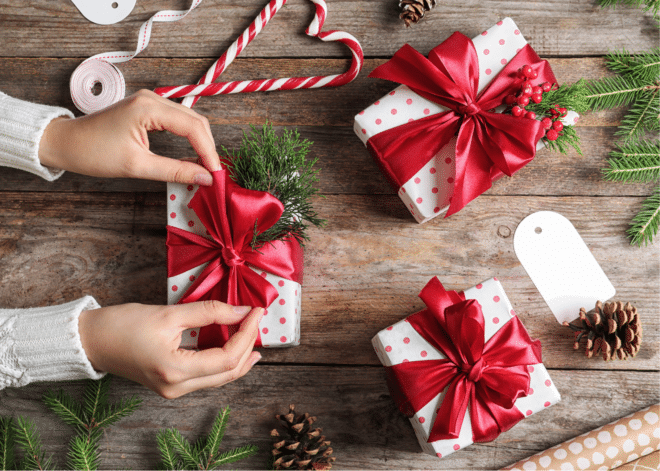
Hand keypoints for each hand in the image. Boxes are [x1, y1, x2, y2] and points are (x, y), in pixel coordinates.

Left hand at [39, 90, 219, 184]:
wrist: (66, 142)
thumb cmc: (94, 153)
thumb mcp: (137, 166)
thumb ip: (174, 171)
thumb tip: (204, 178)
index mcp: (148, 108)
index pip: (193, 127)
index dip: (209, 151)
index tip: (216, 174)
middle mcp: (152, 98)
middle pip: (196, 120)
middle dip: (208, 147)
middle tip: (213, 173)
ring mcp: (150, 101)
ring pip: (189, 120)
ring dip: (200, 142)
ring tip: (206, 166)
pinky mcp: (147, 108)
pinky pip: (178, 120)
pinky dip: (189, 137)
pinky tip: (193, 154)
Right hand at [78, 301, 262, 398]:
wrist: (91, 340)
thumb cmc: (122, 325)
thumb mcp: (169, 313)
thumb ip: (209, 312)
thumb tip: (241, 310)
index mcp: (175, 371)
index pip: (227, 358)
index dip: (247, 333)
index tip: (256, 311)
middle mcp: (176, 388)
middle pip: (228, 373)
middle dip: (248, 345)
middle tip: (256, 320)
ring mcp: (173, 390)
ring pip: (220, 379)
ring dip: (239, 356)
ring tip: (252, 334)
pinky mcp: (170, 385)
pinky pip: (207, 377)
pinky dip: (224, 362)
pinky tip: (233, 347)